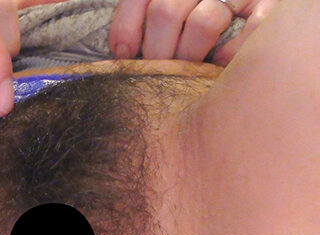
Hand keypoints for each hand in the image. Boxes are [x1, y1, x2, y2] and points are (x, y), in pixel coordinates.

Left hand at [109, 0, 279, 65]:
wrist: (241, 4)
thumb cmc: (195, 15)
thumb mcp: (168, 7)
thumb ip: (141, 19)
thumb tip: (122, 53)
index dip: (127, 29)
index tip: (125, 55)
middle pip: (165, 12)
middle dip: (157, 50)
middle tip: (160, 70)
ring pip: (202, 23)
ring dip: (190, 55)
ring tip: (190, 67)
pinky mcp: (269, 4)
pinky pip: (248, 32)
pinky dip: (229, 54)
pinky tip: (219, 61)